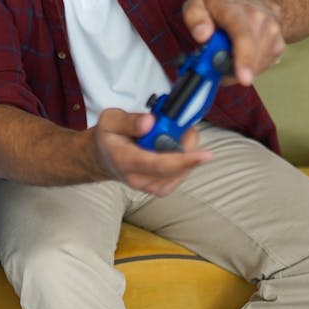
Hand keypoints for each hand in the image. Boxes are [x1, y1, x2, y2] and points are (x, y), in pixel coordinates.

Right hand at [90, 108, 212, 196]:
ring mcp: (150, 187)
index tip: (206, 154)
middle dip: (185, 144)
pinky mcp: (159, 188)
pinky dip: (184, 158)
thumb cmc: (108, 137)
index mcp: (124, 160)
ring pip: (181, 171)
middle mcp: (138, 179)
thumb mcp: (110, 120)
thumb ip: (129, 121)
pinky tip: (174, 146)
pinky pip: (181, 174)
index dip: (185, 160)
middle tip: (178, 123)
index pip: (159, 165)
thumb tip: (150, 123)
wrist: (103, 158)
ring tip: (171, 133)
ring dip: (185, 150)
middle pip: (175, 168)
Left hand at [182, 0, 284, 85]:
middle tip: (220, 76)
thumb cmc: (221, 9)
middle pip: (252, 54)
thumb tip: (202, 35)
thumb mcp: (197, 6)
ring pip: (256, 65)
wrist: (254, 2)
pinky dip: (248, 68)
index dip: (244, 57)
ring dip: (238, 69)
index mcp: (236, 10)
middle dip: (236, 70)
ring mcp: (273, 33)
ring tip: (226, 56)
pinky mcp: (279, 46)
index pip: (243, 34)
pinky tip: (240, 57)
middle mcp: (259, 19)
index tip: (243, 78)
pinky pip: (262, 67)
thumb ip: (194, 17)